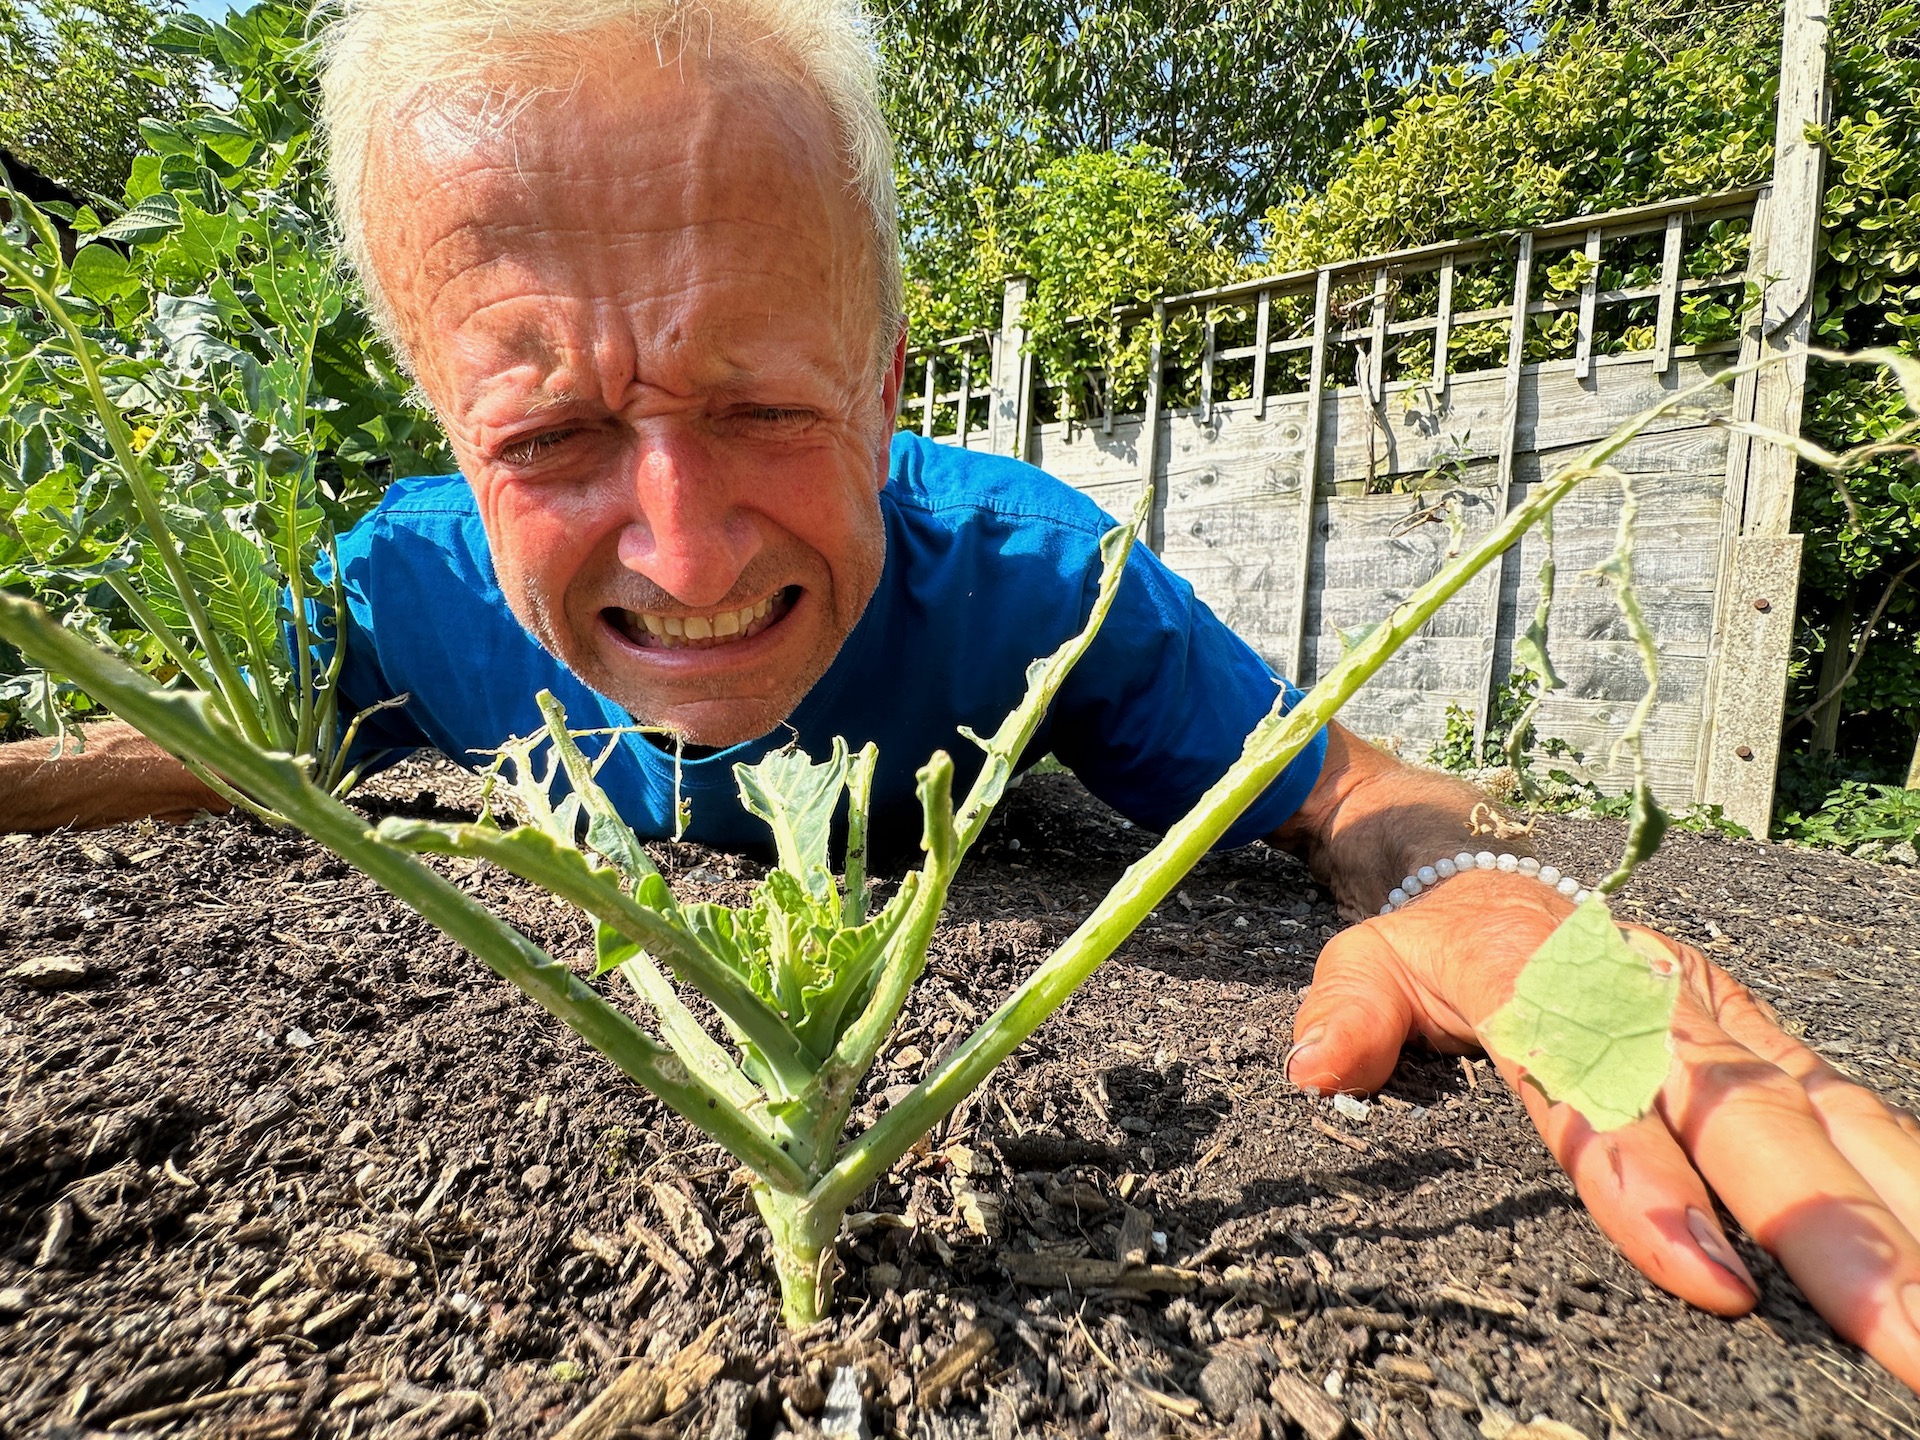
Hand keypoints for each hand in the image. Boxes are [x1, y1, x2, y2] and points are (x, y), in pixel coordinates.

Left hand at [1287, 868, 1919, 1389]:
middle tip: (1899, 1336)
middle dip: (1822, 1228)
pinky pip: (1844, 1102)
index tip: (1707, 1276)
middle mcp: (1649, 998)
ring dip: (1892, 1213)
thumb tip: (1319, 1066)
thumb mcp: (1367, 958)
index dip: (1650, 1177)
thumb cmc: (1436, 939)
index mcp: (1544, 981)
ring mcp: (1717, 1018)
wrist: (1489, 862)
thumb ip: (1348, 1008)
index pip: (1599, 1085)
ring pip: (1816, 1111)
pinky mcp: (1762, 1036)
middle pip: (1741, 1113)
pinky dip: (1901, 1169)